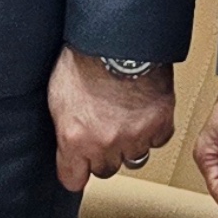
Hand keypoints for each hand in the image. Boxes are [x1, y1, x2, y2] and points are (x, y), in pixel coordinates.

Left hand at [49, 50, 174, 192]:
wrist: (117, 37)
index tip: (78, 165)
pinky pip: (158, 140)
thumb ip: (64, 128)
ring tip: (124, 118)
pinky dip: (153, 130)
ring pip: (134, 157)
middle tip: (103, 131)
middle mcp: (105, 143)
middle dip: (103, 154)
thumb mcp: (57, 96)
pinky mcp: (160, 122)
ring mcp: (136, 135)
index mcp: (75, 138)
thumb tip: (67, 144)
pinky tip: (144, 114)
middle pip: (106, 170)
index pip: (73, 179)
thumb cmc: (83, 57)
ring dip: (129, 142)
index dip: (75, 169)